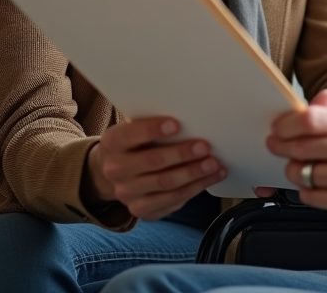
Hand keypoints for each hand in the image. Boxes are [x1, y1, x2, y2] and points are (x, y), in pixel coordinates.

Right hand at [83, 117, 225, 220]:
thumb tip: (190, 118)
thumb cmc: (136, 142)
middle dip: (182, 154)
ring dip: (194, 173)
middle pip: (153, 162)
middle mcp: (115, 170)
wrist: (117, 171)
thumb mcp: (136, 128)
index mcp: (112, 143)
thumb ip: (154, 125)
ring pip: (166, 184)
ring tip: (213, 164)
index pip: (131, 135)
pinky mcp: (141, 209)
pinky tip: (211, 177)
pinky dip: (196, 188)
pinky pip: (173, 200)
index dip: (152, 130)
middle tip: (205, 147)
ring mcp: (127, 193)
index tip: (176, 124)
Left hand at [265, 90, 326, 223]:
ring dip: (295, 169)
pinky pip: (308, 195)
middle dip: (281, 146)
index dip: (286, 124)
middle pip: (301, 147)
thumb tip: (304, 105)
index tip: (278, 128)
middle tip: (277, 145)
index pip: (309, 120)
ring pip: (301, 173)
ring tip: (304, 166)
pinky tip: (318, 183)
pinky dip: (306, 189)